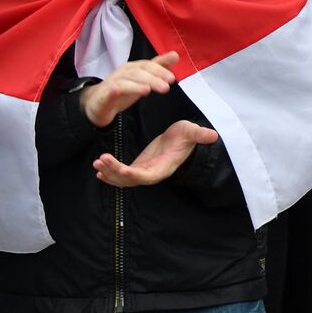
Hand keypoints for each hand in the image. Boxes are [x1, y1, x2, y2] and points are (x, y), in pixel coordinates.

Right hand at [80, 52, 179, 127]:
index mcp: (134, 68)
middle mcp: (124, 72)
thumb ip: (158, 67)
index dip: (160, 69)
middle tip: (168, 84)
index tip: (172, 77)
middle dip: (154, 76)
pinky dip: (124, 88)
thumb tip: (176, 55)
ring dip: (142, 83)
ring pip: (128, 79)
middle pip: (140, 71)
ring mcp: (114, 81)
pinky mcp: (106, 93)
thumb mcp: (143, 78)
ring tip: (152, 89)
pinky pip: (115, 89)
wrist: (97, 103)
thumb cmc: (123, 88)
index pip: (148, 65)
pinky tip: (137, 91)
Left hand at [93, 120, 218, 186]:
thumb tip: (214, 135)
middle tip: (101, 159)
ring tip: (97, 162)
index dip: (133, 175)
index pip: (147, 176)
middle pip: (130, 179)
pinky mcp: (138, 167)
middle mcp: (152, 173)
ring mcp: (144, 171)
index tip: (122, 169)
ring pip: (123, 179)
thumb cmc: (187, 137)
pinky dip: (110, 172)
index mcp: (163, 167)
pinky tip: (99, 167)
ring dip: (109, 173)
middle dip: (115, 171)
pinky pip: (122, 174)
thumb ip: (200, 135)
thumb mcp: (192, 132)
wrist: (182, 141)